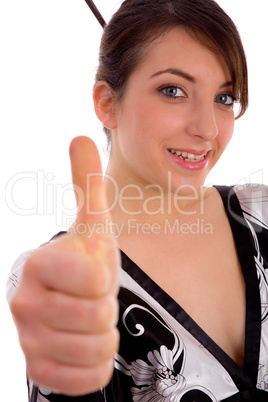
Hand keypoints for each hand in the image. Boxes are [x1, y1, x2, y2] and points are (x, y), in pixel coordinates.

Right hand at [10, 136, 119, 395]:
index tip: (93, 273)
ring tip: (89, 320)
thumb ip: (86, 184)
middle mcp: (24, 303)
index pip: (94, 280)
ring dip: (103, 335)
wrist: (71, 305)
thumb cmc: (85, 263)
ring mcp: (28, 340)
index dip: (105, 278)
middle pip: (98, 316)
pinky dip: (96, 364)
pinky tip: (83, 345)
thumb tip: (78, 137)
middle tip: (93, 300)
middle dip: (107, 309)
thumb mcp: (92, 224)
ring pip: (96, 349)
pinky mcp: (39, 370)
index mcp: (38, 264)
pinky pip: (88, 378)